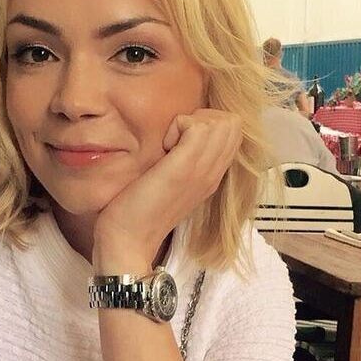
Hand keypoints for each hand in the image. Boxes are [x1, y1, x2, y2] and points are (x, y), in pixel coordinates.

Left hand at [92, 109, 241, 274]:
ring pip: (221, 120)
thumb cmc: (138, 211)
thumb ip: (181, 160)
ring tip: (168, 146)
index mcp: (212, 176)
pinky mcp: (184, 169)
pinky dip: (177, 127)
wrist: (127, 241)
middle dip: (201, 119)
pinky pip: (198, 126)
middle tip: (174, 141)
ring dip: (190, 122)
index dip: (205, 124)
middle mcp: (213, 173)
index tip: (177, 143)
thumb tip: (176, 137)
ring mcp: (202, 172)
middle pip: (232, 121)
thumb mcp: (168, 181)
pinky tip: (162, 149)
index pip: (232, 130)